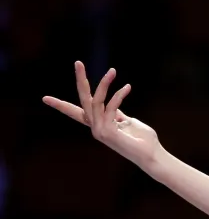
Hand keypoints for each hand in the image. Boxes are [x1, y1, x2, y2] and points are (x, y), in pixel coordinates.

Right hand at [42, 62, 161, 168]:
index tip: (45, 98)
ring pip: (96, 101)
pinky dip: (118, 95)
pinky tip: (127, 87)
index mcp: (98, 125)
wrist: (152, 156)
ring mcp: (100, 131)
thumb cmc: (144, 140)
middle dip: (80, 81)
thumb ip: (118, 113)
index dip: (61, 105)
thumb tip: (113, 103)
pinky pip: (110, 107)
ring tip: (112, 71)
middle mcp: (96, 128)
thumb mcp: (128, 122)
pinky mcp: (108, 132)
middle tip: (78, 63)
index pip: (76, 113)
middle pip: (83, 101)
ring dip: (104, 84)